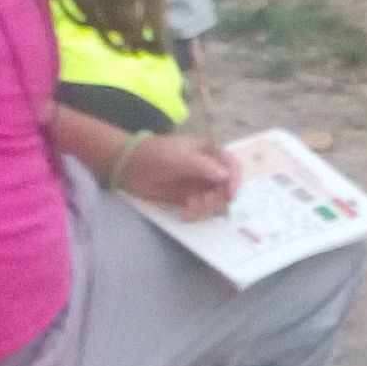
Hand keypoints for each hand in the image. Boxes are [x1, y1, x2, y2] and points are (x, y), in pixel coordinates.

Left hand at [119, 133, 236, 219]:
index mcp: (210, 152)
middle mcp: (209, 168)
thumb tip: (226, 177)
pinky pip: (201, 208)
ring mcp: (199, 184)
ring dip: (207, 207)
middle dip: (218, 197)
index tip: (230, 195)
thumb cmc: (156, 154)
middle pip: (226, 186)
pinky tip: (186, 213)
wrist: (130, 166)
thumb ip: (204, 167)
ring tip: (191, 209)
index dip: (235, 180)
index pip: (232, 165)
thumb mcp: (180, 158)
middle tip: (204, 202)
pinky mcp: (190, 197)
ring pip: (215, 199)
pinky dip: (197, 212)